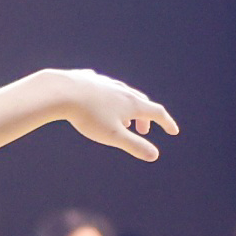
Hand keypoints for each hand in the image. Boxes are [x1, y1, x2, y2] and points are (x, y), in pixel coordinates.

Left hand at [25, 68, 176, 162]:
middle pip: (141, 102)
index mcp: (132, 103)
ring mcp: (106, 83)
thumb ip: (134, 146)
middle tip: (142, 130)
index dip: (167, 123)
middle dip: (145, 117)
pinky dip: (110, 98)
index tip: (173, 131)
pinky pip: (105, 88)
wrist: (62, 91)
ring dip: (128, 107)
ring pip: (123, 94)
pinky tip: (101, 100)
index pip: (157, 112)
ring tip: (122, 119)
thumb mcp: (113, 135)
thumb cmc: (88, 116)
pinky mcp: (90, 79)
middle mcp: (122, 90)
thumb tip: (154, 155)